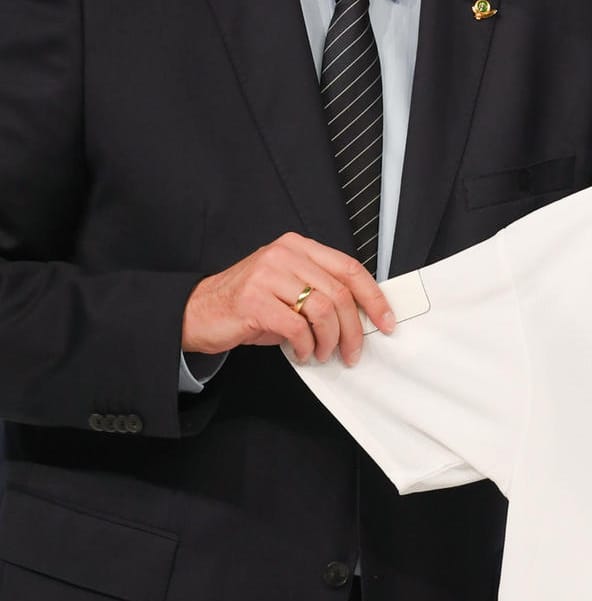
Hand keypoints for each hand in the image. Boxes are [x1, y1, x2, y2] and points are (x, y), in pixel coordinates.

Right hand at [182, 233, 394, 365]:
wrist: (197, 312)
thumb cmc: (249, 304)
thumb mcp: (289, 288)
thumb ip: (321, 291)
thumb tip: (361, 316)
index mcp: (298, 247)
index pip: (350, 268)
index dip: (373, 297)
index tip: (386, 321)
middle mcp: (284, 255)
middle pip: (339, 293)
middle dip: (353, 329)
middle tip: (353, 351)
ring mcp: (267, 275)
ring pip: (322, 310)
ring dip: (330, 340)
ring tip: (324, 353)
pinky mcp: (253, 300)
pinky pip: (297, 327)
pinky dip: (306, 346)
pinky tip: (303, 353)